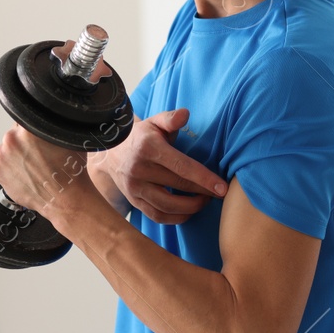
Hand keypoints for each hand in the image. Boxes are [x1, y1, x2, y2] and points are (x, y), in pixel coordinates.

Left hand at [0, 125, 97, 225]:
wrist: (64, 198)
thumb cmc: (68, 172)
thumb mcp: (67, 138)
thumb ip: (53, 126)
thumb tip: (50, 117)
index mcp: (27, 129)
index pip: (26, 119)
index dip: (33, 129)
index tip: (38, 138)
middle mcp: (11, 140)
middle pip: (15, 134)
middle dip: (24, 143)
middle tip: (38, 155)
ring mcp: (1, 155)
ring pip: (7, 149)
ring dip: (16, 155)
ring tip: (31, 167)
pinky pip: (0, 163)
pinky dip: (9, 167)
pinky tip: (24, 174)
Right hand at [96, 108, 227, 224]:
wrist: (111, 152)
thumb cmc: (141, 136)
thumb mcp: (154, 122)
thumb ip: (170, 118)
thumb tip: (186, 114)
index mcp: (149, 148)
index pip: (182, 166)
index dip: (204, 178)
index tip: (222, 188)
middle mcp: (139, 169)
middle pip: (178, 186)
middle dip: (203, 192)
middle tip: (219, 194)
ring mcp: (134, 188)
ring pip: (167, 206)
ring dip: (191, 207)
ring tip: (204, 201)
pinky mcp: (133, 201)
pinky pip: (157, 216)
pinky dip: (176, 218)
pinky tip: (188, 212)